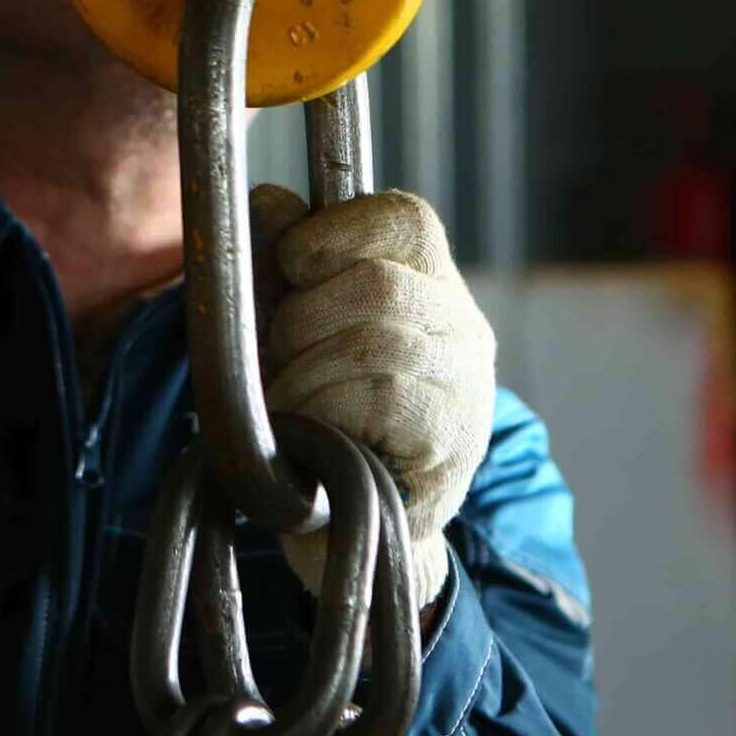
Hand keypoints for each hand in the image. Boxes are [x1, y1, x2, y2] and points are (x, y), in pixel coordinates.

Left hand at [249, 186, 494, 608]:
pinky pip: (384, 396)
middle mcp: (463, 329)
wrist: (348, 534)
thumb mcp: (290, 331)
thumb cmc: (318, 420)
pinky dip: (326, 410)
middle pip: (377, 281)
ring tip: (289, 407)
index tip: (292, 269)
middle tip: (280, 363)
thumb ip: (282, 265)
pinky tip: (311, 435)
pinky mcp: (452, 443)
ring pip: (377, 339)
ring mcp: (467, 387)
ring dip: (305, 374)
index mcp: (429, 286)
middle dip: (302, 320)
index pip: (404, 218)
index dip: (332, 233)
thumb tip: (269, 202)